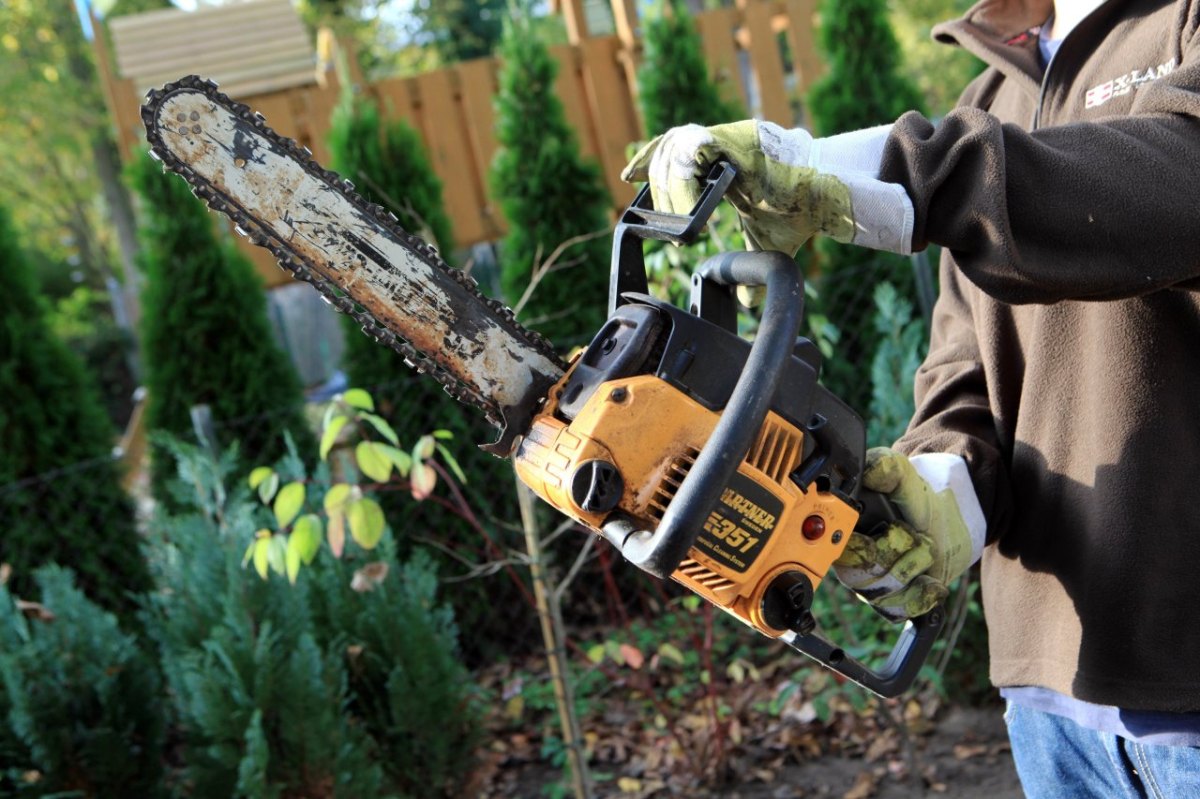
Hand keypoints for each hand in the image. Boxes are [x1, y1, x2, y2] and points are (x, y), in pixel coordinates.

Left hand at [621, 120, 849, 255]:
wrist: (827, 197)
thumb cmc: (801, 212)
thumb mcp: (766, 243)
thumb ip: (750, 264)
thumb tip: (747, 300)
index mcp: (723, 162)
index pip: (674, 151)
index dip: (649, 163)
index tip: (629, 181)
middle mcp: (722, 146)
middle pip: (669, 150)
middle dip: (658, 186)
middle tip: (664, 221)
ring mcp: (728, 139)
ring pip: (676, 146)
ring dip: (669, 184)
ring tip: (677, 218)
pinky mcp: (736, 139)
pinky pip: (695, 149)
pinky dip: (685, 180)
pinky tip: (689, 210)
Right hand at [833, 449, 983, 620]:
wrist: (944, 522)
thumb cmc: (915, 500)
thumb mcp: (903, 477)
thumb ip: (886, 467)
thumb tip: (869, 470)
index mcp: (844, 531)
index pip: (840, 552)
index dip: (865, 547)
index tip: (891, 532)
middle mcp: (850, 560)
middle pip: (860, 578)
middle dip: (895, 555)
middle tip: (913, 535)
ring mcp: (869, 583)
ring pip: (881, 594)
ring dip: (912, 569)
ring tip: (924, 548)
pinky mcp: (890, 601)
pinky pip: (898, 611)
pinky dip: (920, 597)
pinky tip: (931, 581)